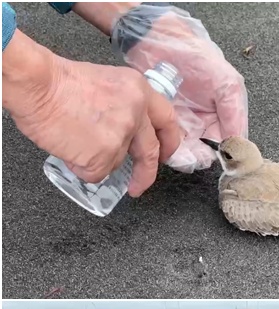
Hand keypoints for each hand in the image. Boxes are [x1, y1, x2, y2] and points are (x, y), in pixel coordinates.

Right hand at [1, 30, 180, 195]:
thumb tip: (128, 132)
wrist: (36, 84)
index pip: (167, 120)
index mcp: (139, 90)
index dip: (169, 141)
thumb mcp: (107, 83)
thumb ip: (125, 106)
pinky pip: (96, 173)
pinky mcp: (104, 155)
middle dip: (146, 173)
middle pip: (150, 151)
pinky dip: (81, 167)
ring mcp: (122, 136)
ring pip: (115, 161)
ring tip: (74, 137)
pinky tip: (69, 147)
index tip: (166, 154)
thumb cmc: (58, 82)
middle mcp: (136, 113)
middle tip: (139, 185)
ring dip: (96, 158)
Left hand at [110, 5, 248, 172]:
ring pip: (187, 150)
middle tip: (196, 158)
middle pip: (207, 150)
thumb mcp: (226, 84)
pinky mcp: (163, 121)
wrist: (156, 39)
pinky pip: (167, 142)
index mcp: (225, 113)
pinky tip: (168, 149)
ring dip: (185, 156)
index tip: (222, 159)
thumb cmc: (195, 55)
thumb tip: (239, 143)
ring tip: (181, 156)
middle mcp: (205, 121)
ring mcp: (184, 122)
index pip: (230, 142)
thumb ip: (235, 114)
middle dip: (202, 157)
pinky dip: (168, 149)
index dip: (227, 154)